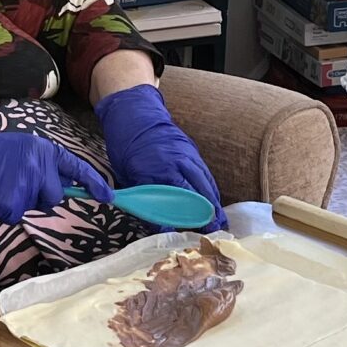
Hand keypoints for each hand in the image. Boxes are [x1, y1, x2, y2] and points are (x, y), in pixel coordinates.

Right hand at [0, 130, 109, 223]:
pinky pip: (17, 215)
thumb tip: (64, 185)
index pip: (76, 167)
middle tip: (13, 185)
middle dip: (40, 197)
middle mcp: (39, 164)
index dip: (94, 183)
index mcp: (42, 149)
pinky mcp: (13, 202)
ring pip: (37, 206)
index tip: (109, 197)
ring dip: (22, 203)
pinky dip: (4, 211)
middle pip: (55, 195)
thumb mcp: (19, 152)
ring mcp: (27, 183)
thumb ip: (42, 166)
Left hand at [95, 84, 227, 231]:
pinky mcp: (193, 152)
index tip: (198, 230)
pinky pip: (205, 173)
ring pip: (207, 182)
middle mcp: (182, 161)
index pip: (183, 197)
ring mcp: (190, 155)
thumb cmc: (127, 147)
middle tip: (216, 229)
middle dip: (210, 211)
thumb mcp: (130, 176)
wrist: (135, 115)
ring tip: (219, 220)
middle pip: (201, 191)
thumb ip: (145, 200)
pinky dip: (210, 188)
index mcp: (164, 168)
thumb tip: (161, 226)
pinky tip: (212, 200)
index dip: (192, 216)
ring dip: (213, 201)